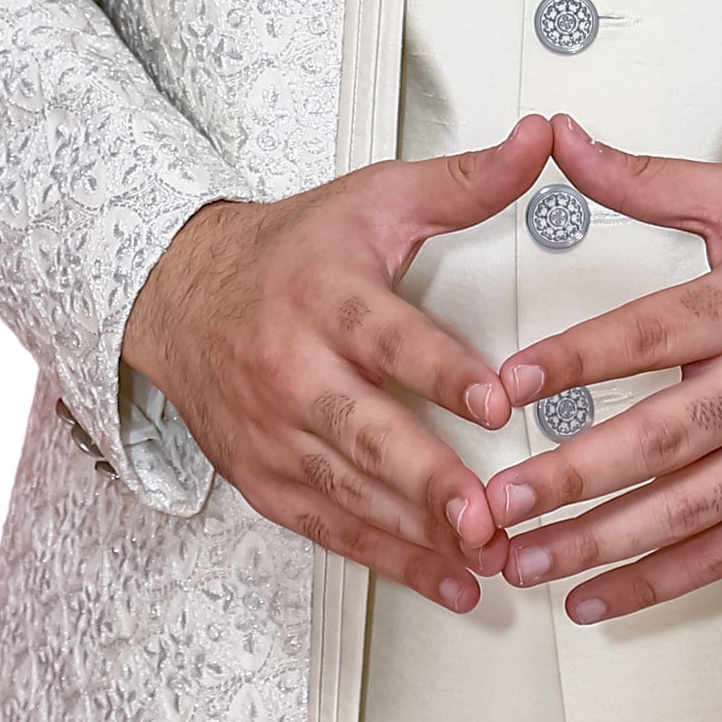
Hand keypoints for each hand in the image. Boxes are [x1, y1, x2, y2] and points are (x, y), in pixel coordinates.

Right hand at [121, 129, 550, 609]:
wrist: (180, 294)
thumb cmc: (292, 252)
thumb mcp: (376, 200)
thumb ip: (466, 182)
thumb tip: (540, 140)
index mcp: (325, 297)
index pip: (388, 336)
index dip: (442, 370)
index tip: (494, 399)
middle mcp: (294, 370)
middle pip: (364, 431)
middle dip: (427, 479)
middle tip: (486, 514)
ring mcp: (276, 434)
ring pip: (350, 493)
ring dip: (420, 533)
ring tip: (486, 557)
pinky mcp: (268, 481)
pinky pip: (333, 531)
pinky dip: (392, 561)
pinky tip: (450, 581)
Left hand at [482, 114, 721, 619]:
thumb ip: (648, 181)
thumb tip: (563, 140)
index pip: (653, 334)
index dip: (578, 359)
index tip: (510, 384)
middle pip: (665, 437)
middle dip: (575, 475)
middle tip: (500, 500)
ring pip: (689, 510)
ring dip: (601, 543)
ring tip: (525, 559)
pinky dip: (660, 583)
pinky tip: (596, 596)